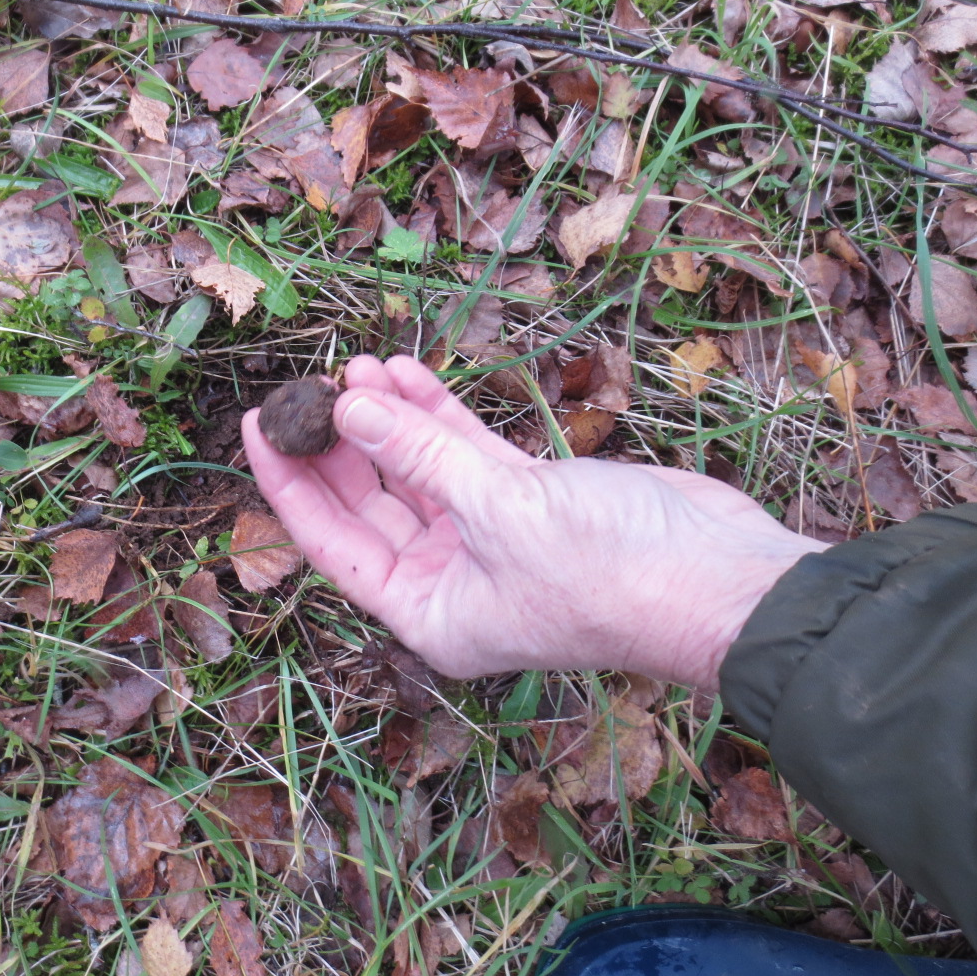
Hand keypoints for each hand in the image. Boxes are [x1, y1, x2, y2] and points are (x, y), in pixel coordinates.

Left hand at [242, 355, 826, 688]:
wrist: (719, 578)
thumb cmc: (610, 575)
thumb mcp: (498, 511)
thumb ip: (419, 455)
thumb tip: (347, 406)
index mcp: (430, 612)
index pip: (333, 545)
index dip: (289, 485)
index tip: (257, 428)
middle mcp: (451, 579)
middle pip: (370, 504)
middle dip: (338, 444)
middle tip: (305, 388)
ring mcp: (491, 537)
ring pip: (418, 470)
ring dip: (388, 418)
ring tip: (356, 363)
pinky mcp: (530, 498)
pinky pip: (466, 452)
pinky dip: (438, 415)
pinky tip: (406, 372)